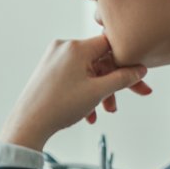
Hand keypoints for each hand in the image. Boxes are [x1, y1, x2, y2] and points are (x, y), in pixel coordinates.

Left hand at [0, 34, 151, 150]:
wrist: (28, 123)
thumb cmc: (59, 107)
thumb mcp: (98, 92)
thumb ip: (123, 78)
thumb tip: (139, 70)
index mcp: (76, 48)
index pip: (111, 44)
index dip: (127, 59)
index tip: (139, 73)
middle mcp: (64, 48)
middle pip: (101, 60)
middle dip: (117, 81)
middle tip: (141, 92)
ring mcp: (54, 58)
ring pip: (88, 71)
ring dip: (101, 91)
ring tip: (105, 111)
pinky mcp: (49, 70)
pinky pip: (75, 77)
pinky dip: (85, 92)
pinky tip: (89, 114)